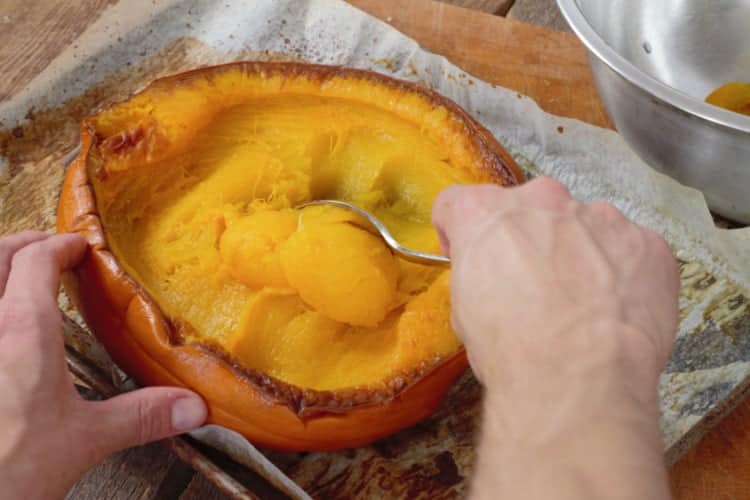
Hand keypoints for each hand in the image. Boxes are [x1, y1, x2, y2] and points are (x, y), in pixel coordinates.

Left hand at [0, 232, 206, 498]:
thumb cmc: (6, 470)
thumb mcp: (84, 440)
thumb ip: (141, 416)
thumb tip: (190, 406)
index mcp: (22, 330)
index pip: (38, 261)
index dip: (61, 247)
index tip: (79, 248)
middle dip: (22, 244)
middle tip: (46, 248)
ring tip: (15, 276)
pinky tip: (3, 329)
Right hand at [432, 178, 678, 499]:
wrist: (579, 380)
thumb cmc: (512, 350)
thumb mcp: (465, 313)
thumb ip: (479, 275)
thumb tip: (496, 282)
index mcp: (485, 213)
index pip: (460, 203)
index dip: (462, 234)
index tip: (474, 259)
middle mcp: (542, 200)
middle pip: (530, 209)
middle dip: (530, 240)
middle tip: (533, 288)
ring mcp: (601, 216)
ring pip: (585, 227)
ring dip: (580, 254)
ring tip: (582, 306)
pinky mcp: (647, 242)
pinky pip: (631, 250)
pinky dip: (624, 274)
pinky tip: (616, 313)